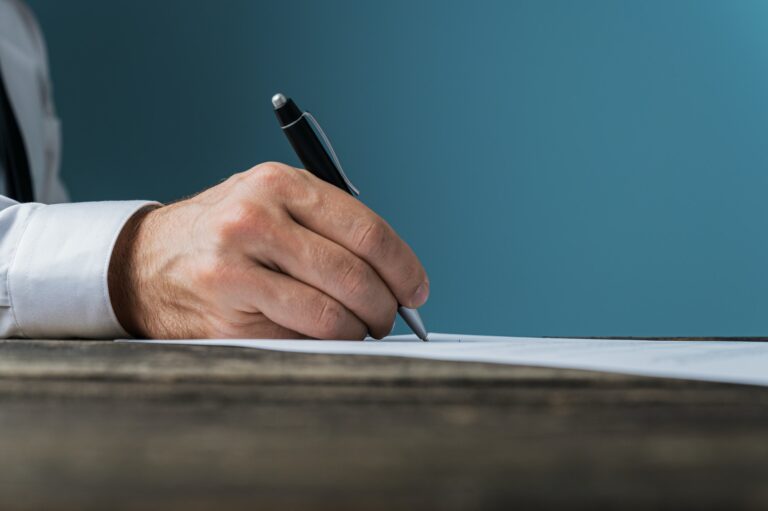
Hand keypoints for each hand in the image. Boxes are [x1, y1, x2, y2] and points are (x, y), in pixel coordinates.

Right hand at [108, 162, 428, 338]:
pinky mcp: (224, 314)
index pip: (366, 230)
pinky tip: (321, 335)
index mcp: (278, 183)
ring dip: (358, 331)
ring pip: (330, 315)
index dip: (403, 266)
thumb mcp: (271, 202)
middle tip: (390, 318)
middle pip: (353, 275)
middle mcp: (255, 219)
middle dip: (385, 306)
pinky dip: (323, 343)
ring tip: (359, 329)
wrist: (143, 262)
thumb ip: (328, 226)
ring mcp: (235, 269)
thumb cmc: (225, 234)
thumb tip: (395, 275)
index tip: (417, 289)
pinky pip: (299, 338)